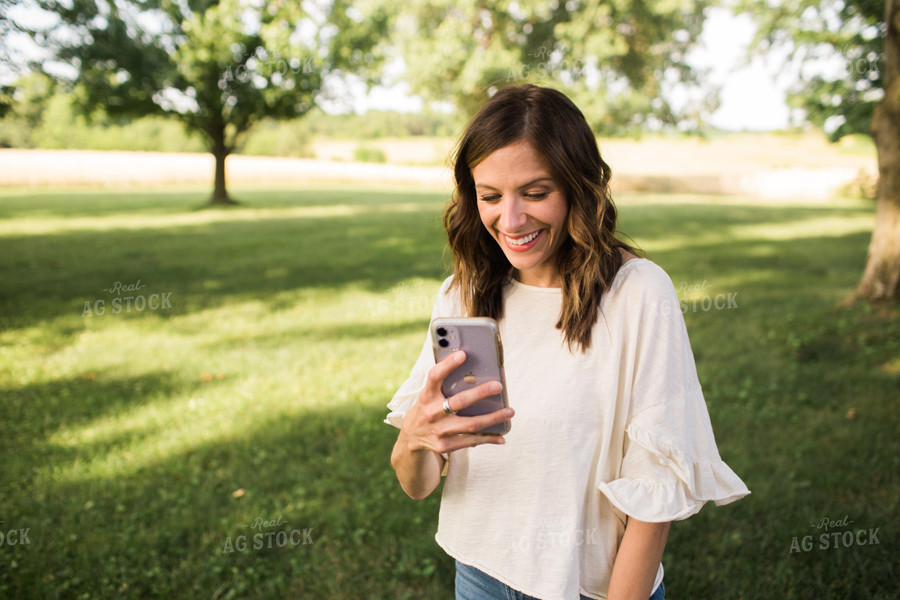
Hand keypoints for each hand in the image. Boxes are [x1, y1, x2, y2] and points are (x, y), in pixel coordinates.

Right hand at [398, 350, 513, 454]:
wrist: (411, 437)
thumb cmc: (427, 408)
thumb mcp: (429, 395)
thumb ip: (444, 385)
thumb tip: (474, 374)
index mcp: (426, 395)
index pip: (435, 376)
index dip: (448, 365)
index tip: (463, 354)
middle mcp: (431, 413)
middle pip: (459, 402)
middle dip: (481, 393)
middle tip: (498, 386)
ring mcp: (439, 431)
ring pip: (471, 424)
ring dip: (493, 418)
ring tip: (510, 411)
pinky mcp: (445, 446)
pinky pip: (471, 441)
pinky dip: (489, 438)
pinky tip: (502, 436)